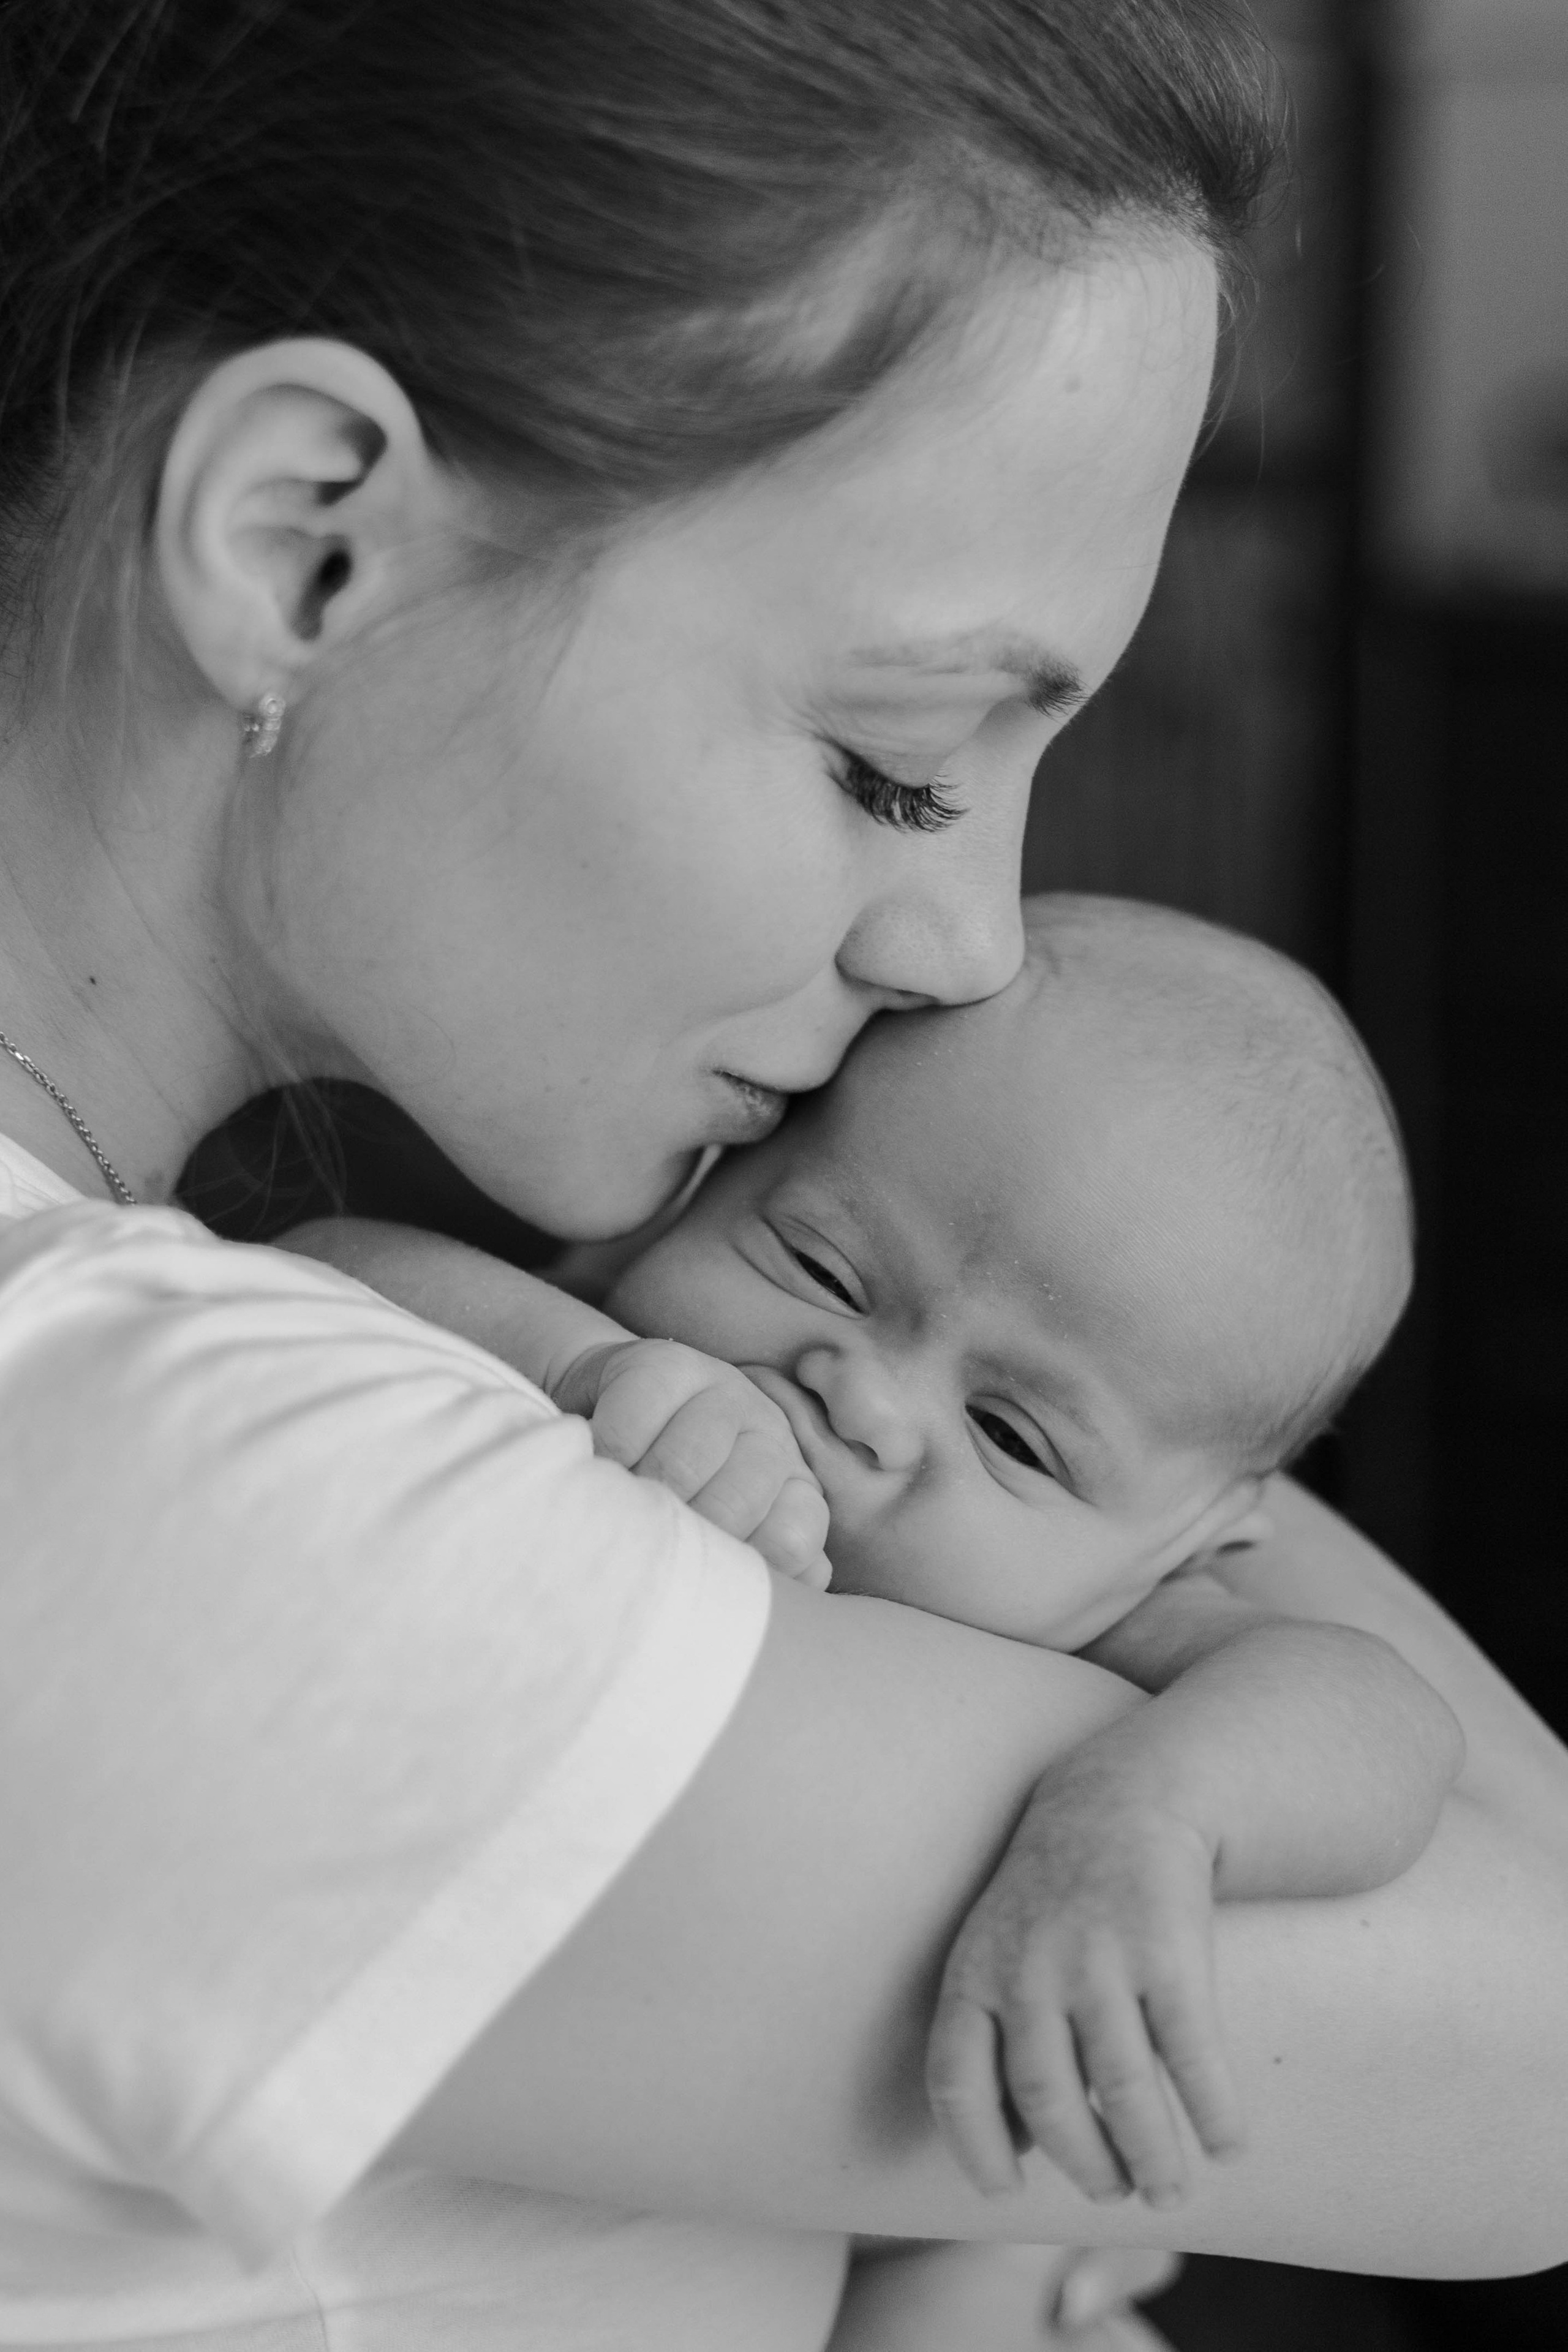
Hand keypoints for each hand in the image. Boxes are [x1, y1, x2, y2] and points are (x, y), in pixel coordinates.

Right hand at [555, 1338, 830, 1586]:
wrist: (604, 1416)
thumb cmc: (665, 1504)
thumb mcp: (716, 1547)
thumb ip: (758, 1583)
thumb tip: (789, 1627)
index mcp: (794, 1490)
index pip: (792, 1542)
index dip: (740, 1574)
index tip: (697, 1590)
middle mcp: (772, 1437)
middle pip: (733, 1504)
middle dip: (676, 1541)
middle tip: (639, 1562)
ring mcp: (726, 1392)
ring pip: (684, 1463)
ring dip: (637, 1501)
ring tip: (612, 1521)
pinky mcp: (667, 1364)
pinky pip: (634, 1421)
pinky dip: (607, 1455)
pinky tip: (597, 1470)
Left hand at [926, 1761, 1246, 2206]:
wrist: (1122, 1798)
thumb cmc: (1052, 1899)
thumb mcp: (995, 1950)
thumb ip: (995, 2038)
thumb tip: (1017, 2150)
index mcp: (975, 1972)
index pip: (956, 2081)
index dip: (977, 2148)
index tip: (1006, 2191)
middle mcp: (1031, 1968)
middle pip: (1047, 2098)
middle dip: (1084, 2163)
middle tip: (1113, 2190)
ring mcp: (1100, 1957)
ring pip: (1122, 2089)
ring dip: (1151, 2157)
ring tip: (1168, 2189)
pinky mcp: (1169, 1949)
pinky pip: (1191, 2053)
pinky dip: (1213, 2111)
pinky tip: (1227, 2144)